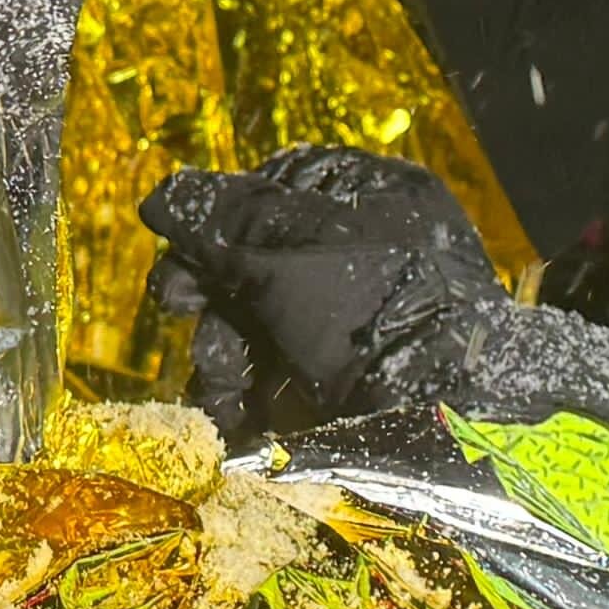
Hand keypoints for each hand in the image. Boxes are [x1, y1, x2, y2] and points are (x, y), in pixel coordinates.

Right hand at [141, 147, 490, 433]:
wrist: (446, 419)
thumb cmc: (370, 313)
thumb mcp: (282, 250)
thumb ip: (214, 218)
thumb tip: (162, 194)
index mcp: (372, 194)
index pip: (272, 189)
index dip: (216, 228)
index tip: (184, 266)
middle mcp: (375, 246)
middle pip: (261, 261)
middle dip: (215, 303)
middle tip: (189, 327)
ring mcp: (372, 314)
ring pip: (269, 321)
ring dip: (227, 357)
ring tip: (222, 392)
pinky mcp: (365, 374)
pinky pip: (293, 369)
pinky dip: (259, 391)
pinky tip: (239, 417)